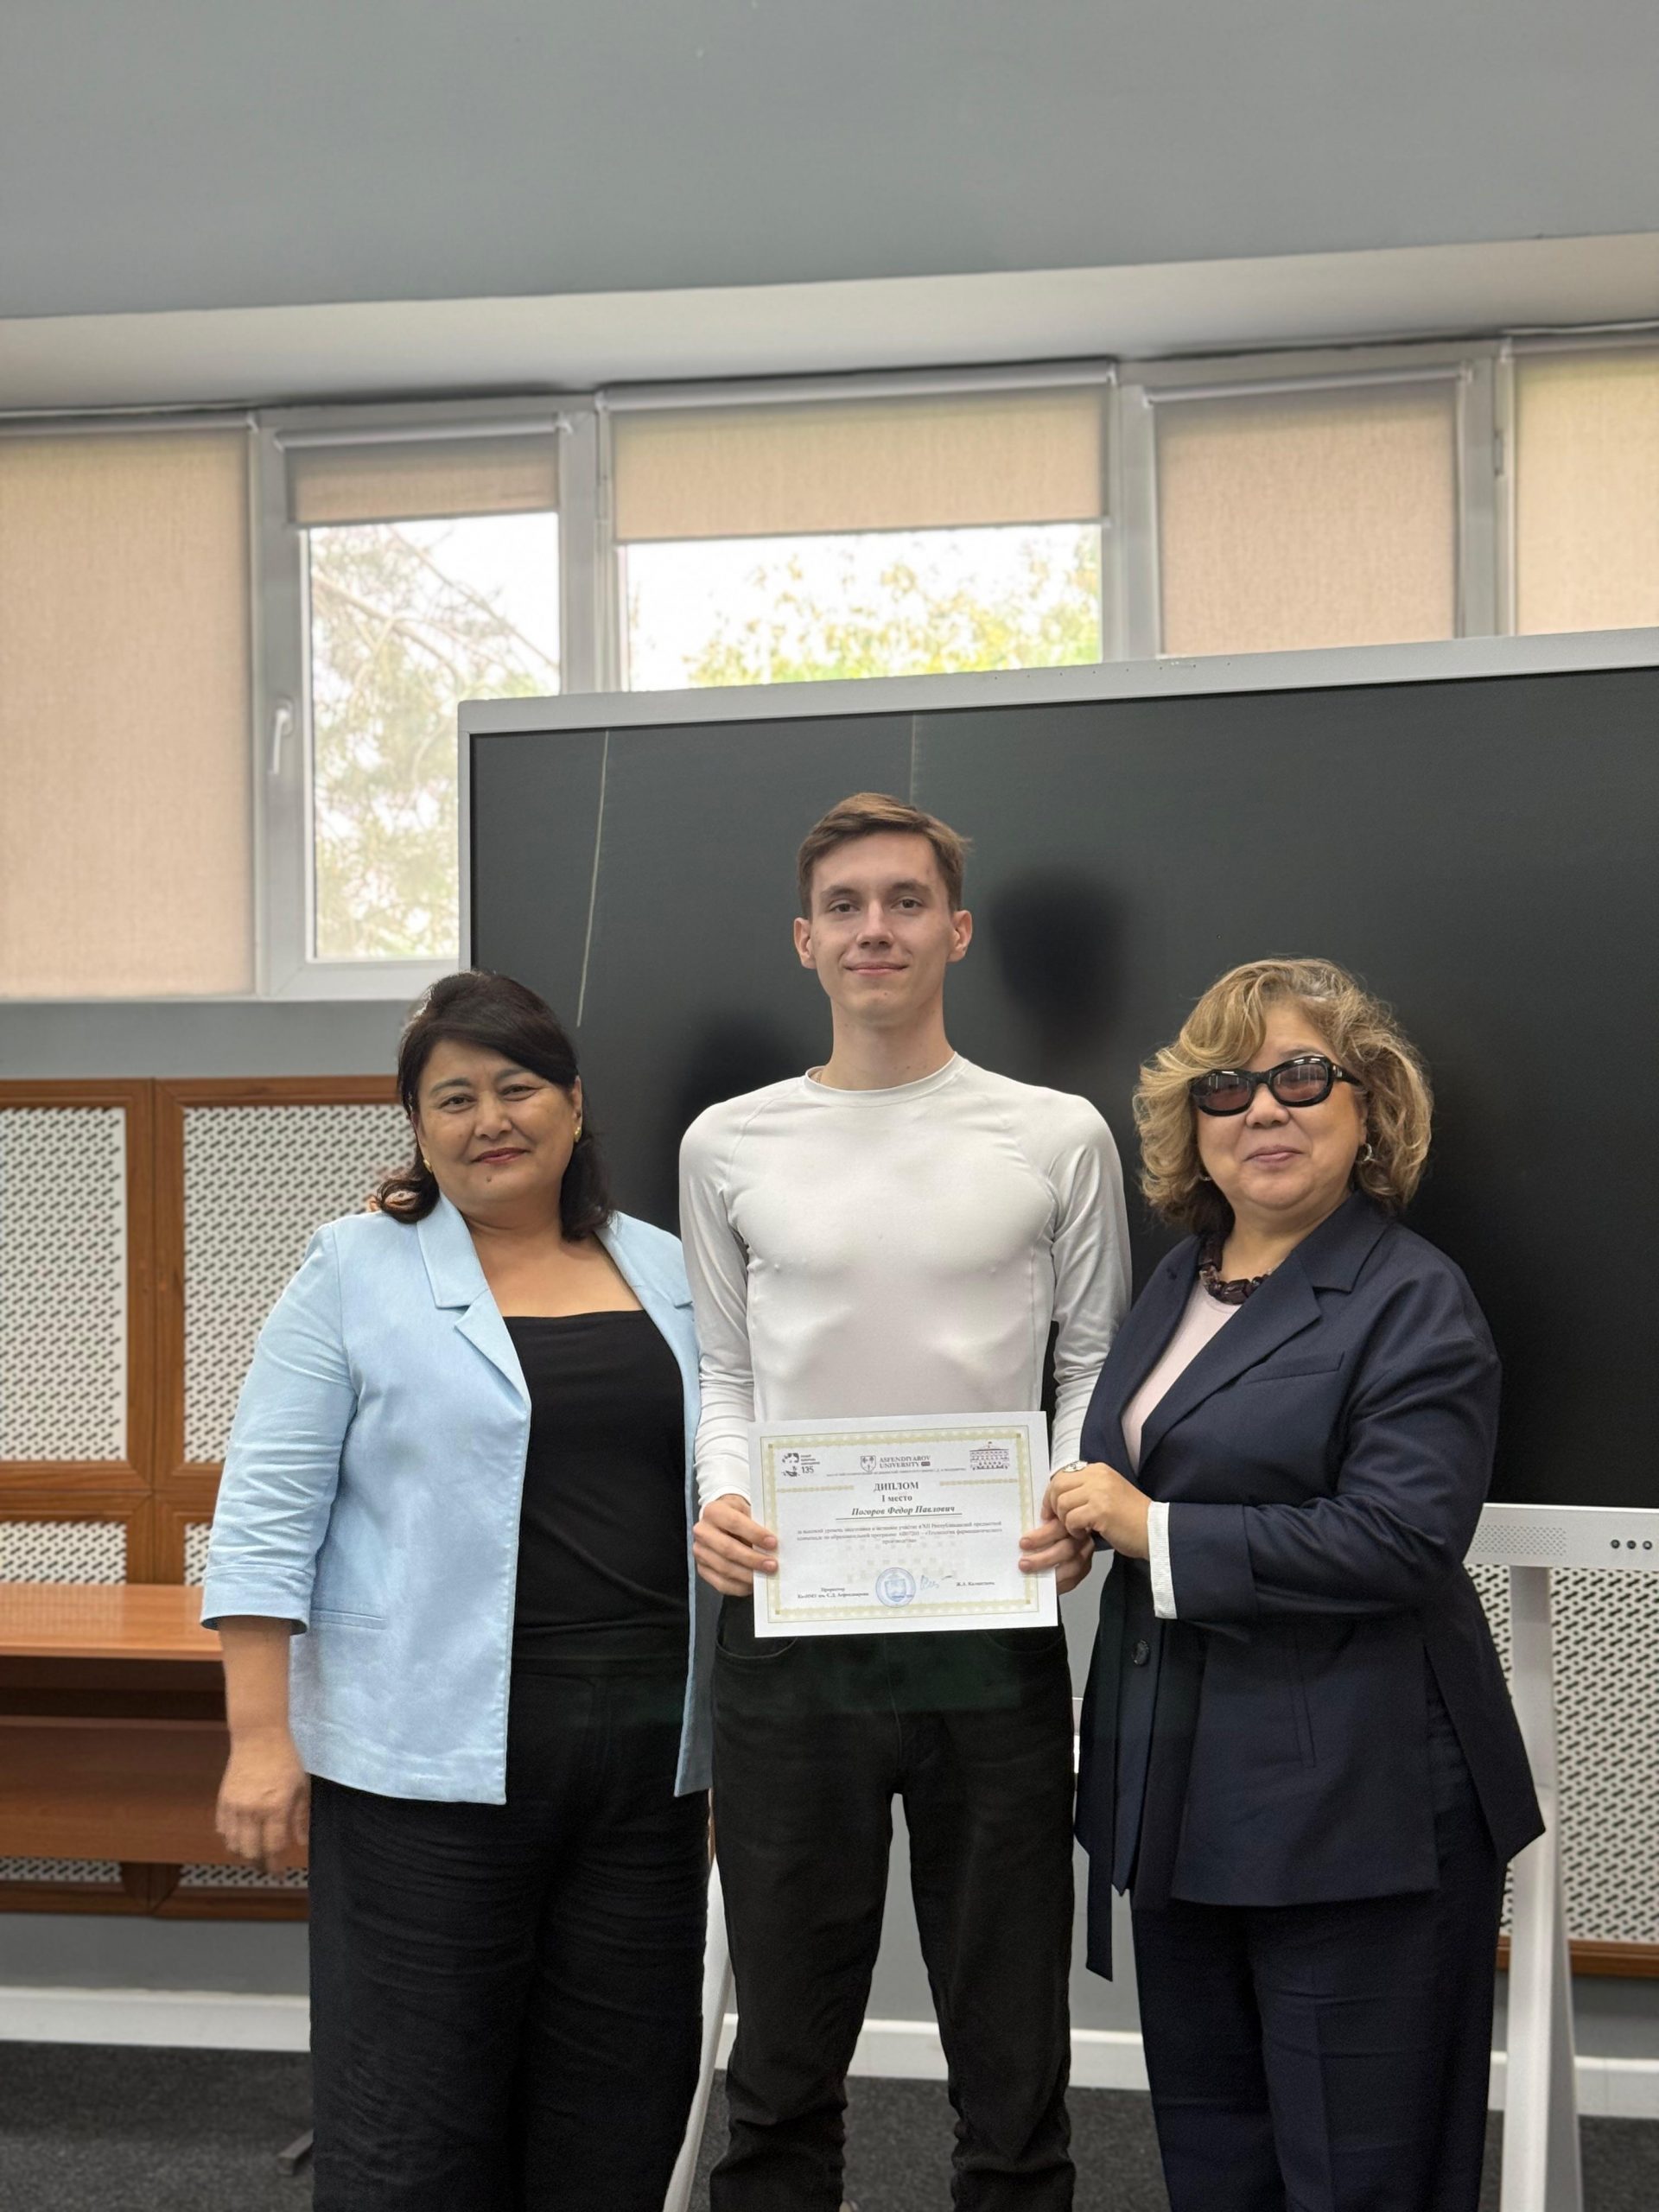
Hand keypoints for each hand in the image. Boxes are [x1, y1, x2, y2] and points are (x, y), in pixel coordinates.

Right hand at [216, 1730, 309, 1868]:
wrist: (258, 1737)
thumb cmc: (285, 1759)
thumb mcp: (301, 1786)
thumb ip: (300, 1817)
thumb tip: (300, 1843)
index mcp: (275, 1808)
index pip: (273, 1847)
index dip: (276, 1864)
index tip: (279, 1872)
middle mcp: (252, 1811)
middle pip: (250, 1851)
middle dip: (259, 1864)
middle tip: (266, 1866)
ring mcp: (234, 1807)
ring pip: (233, 1844)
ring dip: (244, 1853)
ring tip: (254, 1854)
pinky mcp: (222, 1801)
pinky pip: (222, 1830)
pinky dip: (230, 1838)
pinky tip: (240, 1837)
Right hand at [692, 1492, 778, 1596]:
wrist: (721, 1522)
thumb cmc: (739, 1515)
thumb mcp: (747, 1509)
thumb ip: (758, 1523)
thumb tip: (775, 1544)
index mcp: (714, 1511)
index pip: (734, 1522)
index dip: (754, 1533)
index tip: (773, 1543)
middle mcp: (702, 1532)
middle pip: (727, 1549)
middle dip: (752, 1559)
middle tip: (772, 1565)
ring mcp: (700, 1553)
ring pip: (724, 1568)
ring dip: (748, 1575)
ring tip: (766, 1575)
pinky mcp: (702, 1570)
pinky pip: (721, 1584)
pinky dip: (740, 1586)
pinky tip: (755, 1584)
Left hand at [1019, 1509, 1095, 1594]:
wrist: (1063, 1530)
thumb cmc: (1049, 1523)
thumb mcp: (1045, 1514)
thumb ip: (1039, 1516)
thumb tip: (1020, 1523)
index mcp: (1070, 1519)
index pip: (1059, 1527)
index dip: (1042, 1536)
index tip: (1024, 1542)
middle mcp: (1081, 1536)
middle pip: (1067, 1549)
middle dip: (1043, 1559)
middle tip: (1023, 1563)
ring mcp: (1085, 1553)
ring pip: (1072, 1566)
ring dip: (1049, 1572)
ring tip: (1030, 1574)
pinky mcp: (1084, 1568)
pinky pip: (1073, 1580)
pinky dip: (1057, 1584)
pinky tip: (1042, 1583)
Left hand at [1046, 1461, 1151, 1559]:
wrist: (1154, 1529)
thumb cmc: (1130, 1516)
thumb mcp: (1107, 1492)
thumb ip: (1085, 1490)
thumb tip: (1057, 1498)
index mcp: (1098, 1469)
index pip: (1062, 1475)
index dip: (1051, 1494)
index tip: (1050, 1511)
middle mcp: (1097, 1475)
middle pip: (1058, 1486)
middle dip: (1052, 1506)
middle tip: (1056, 1522)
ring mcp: (1099, 1492)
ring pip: (1063, 1504)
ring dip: (1065, 1521)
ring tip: (1078, 1529)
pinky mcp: (1100, 1510)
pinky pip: (1072, 1519)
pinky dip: (1074, 1530)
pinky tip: (1085, 1534)